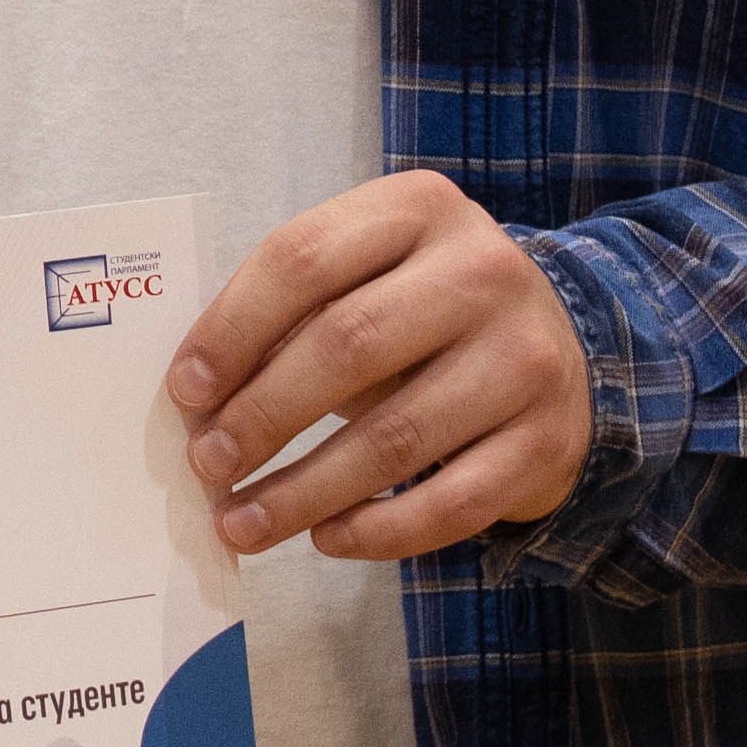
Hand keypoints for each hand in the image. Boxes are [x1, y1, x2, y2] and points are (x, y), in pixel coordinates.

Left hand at [168, 171, 591, 563]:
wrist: (560, 345)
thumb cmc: (424, 311)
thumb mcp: (368, 278)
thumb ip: (294, 314)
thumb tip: (200, 399)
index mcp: (419, 208)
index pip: (302, 258)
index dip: (232, 328)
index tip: (186, 391)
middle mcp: (484, 272)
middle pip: (347, 346)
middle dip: (261, 416)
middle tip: (207, 465)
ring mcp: (525, 359)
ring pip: (395, 439)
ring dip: (302, 493)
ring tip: (241, 523)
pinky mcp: (547, 443)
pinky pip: (450, 504)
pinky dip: (378, 531)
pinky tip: (326, 538)